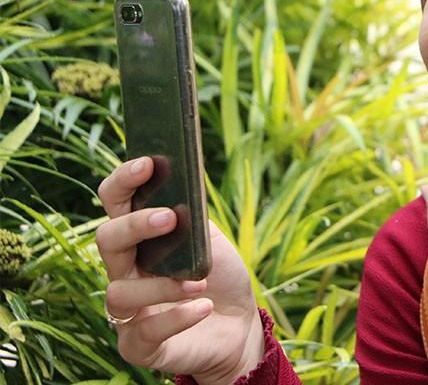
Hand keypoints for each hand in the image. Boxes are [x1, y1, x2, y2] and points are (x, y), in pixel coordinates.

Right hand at [96, 157, 264, 383]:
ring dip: (161, 284)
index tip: (148, 163)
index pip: (116, 202)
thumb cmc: (220, 276)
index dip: (124, 180)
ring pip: (118, 292)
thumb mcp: (210, 240)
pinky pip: (143, 332)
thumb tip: (181, 183)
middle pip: (106, 240)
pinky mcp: (139, 345)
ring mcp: (129, 309)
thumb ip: (192, 216)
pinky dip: (176, 317)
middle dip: (135, 225)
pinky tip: (202, 306)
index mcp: (140, 238)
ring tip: (199, 282)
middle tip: (169, 218)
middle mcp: (126, 270)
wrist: (239, 325)